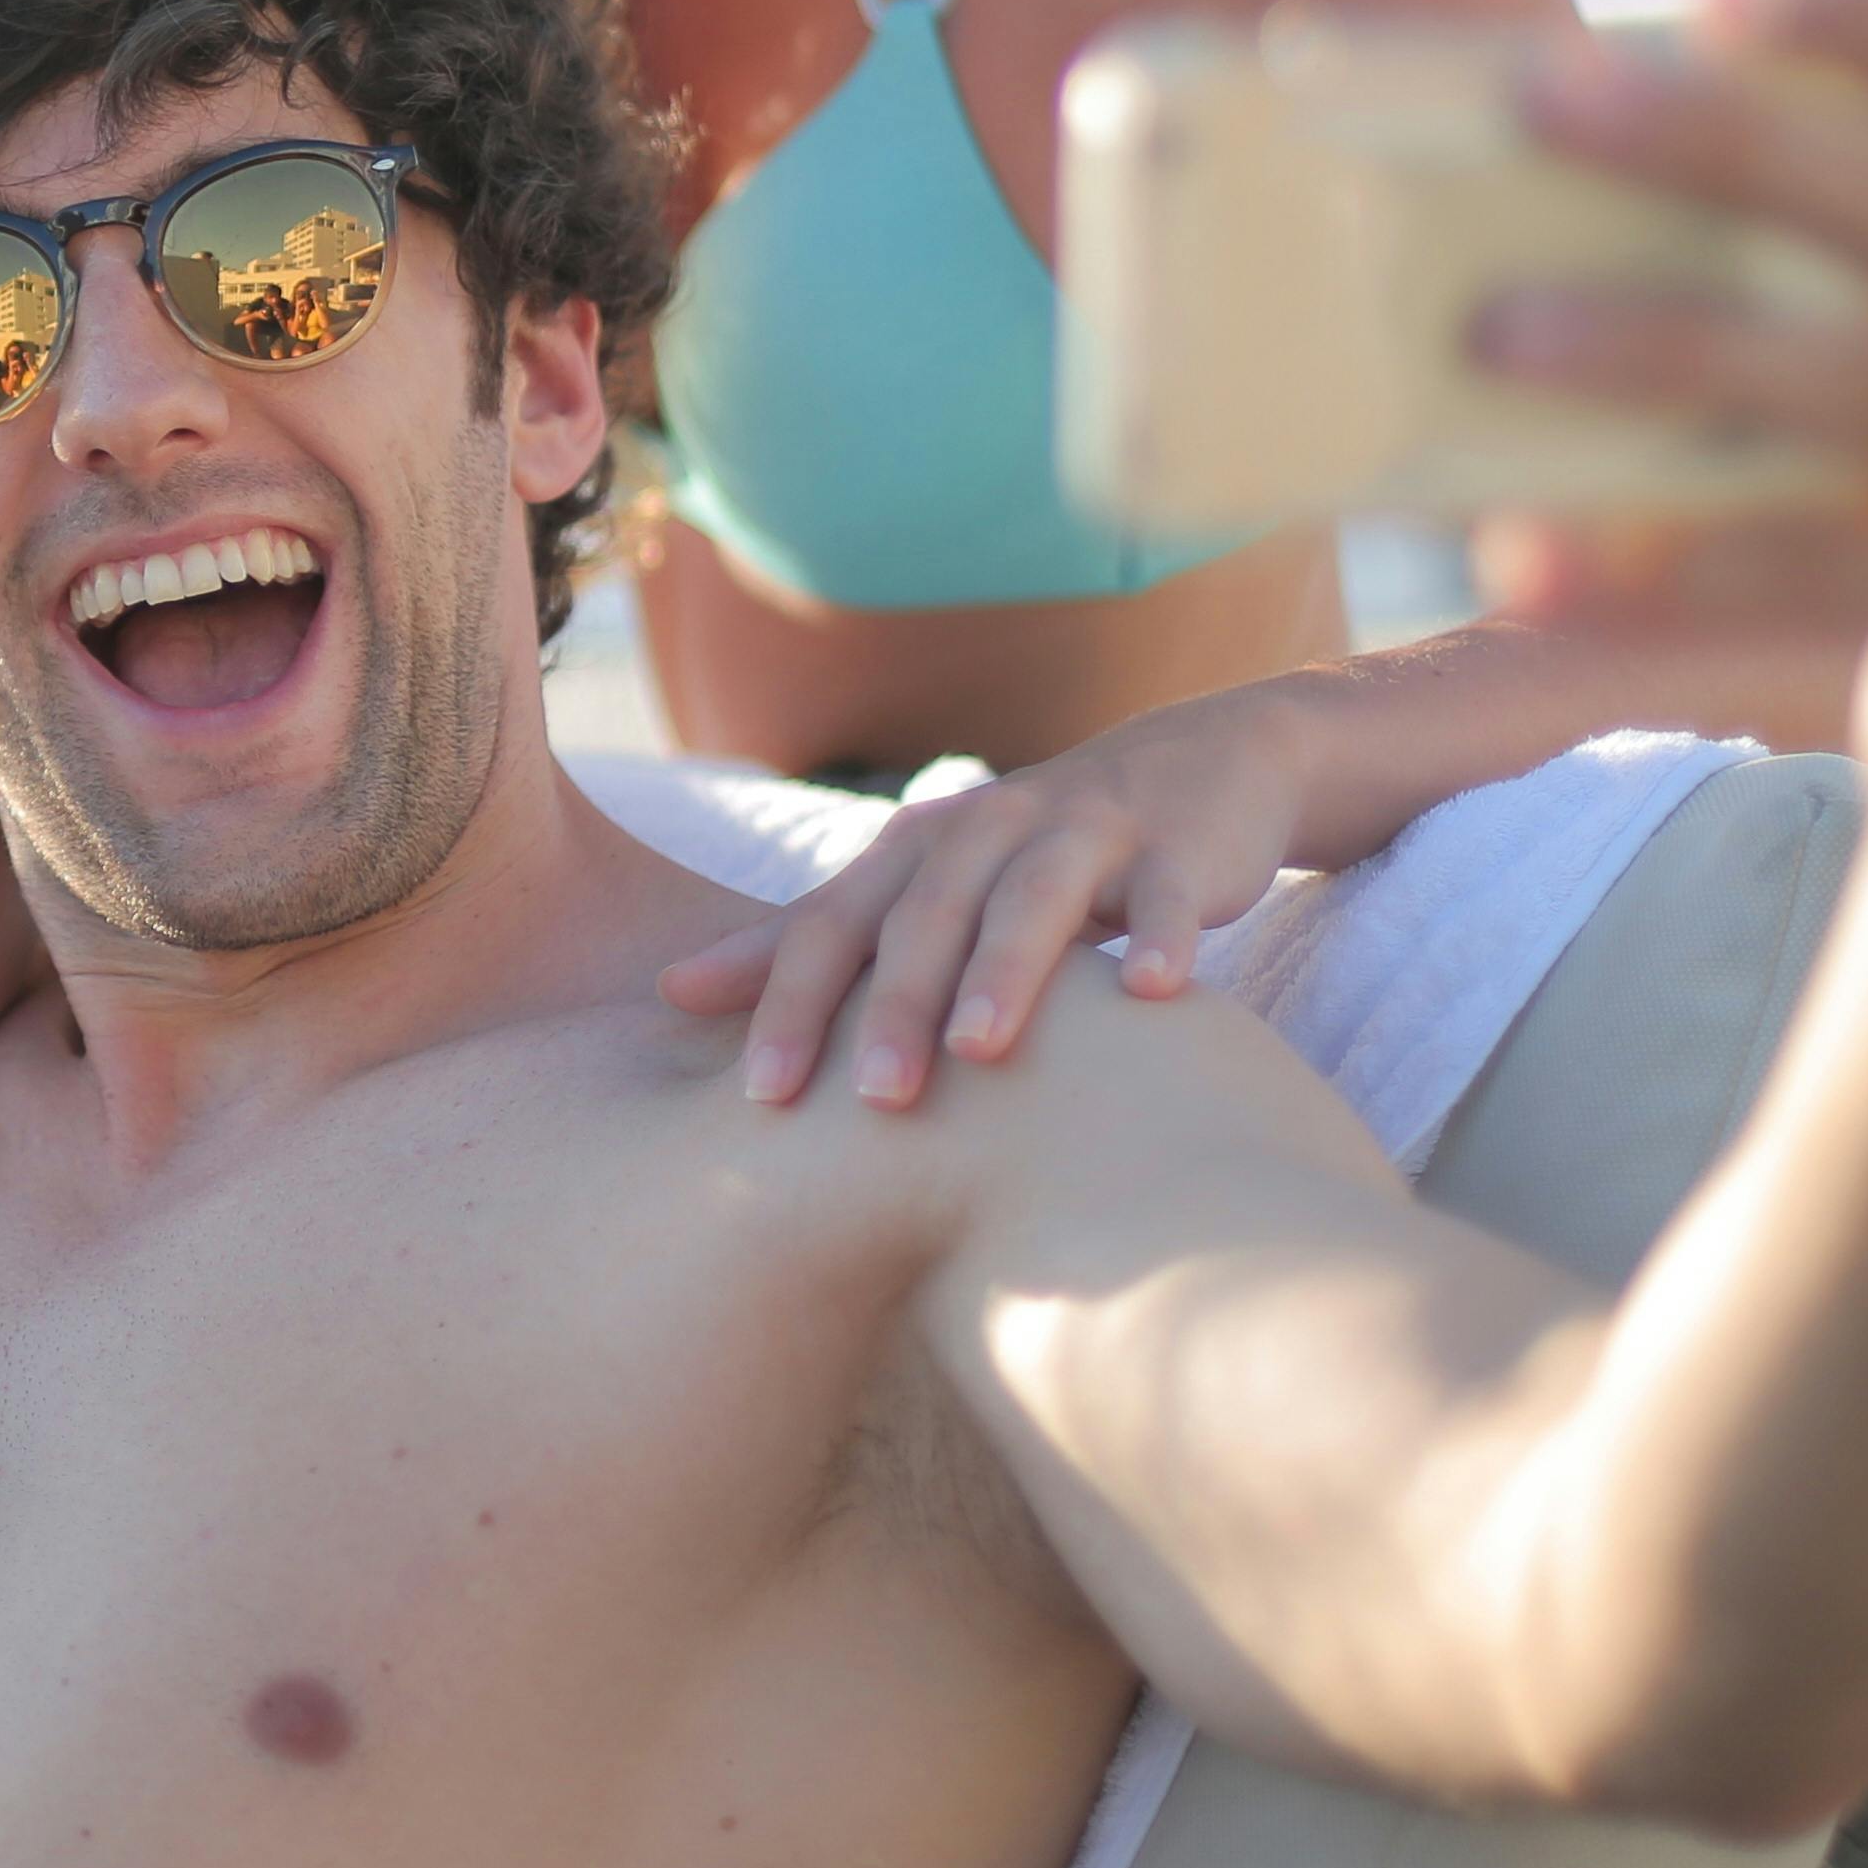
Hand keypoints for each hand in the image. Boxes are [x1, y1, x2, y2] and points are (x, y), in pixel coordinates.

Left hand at [662, 693, 1307, 1109]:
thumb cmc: (1027, 857)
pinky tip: (1153, 992)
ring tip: (982, 1051)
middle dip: (897, 1004)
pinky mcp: (1178, 848)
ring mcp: (1086, 832)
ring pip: (1035, 897)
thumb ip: (807, 939)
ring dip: (1008, 970)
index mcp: (914, 848)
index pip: (834, 927)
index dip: (794, 1003)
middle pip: (927, 915)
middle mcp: (988, 829)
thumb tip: (670, 992)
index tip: (761, 1097)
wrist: (1197, 766)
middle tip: (876, 1100)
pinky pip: (1167, 894)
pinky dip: (1160, 936)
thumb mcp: (917, 885)